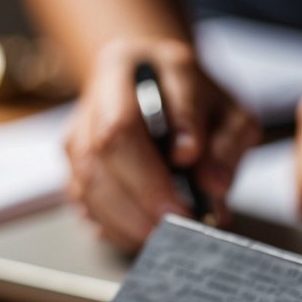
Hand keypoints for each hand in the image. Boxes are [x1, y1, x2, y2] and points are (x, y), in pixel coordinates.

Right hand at [65, 38, 260, 248]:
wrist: (157, 89)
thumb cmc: (196, 102)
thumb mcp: (227, 109)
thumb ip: (227, 143)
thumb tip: (213, 186)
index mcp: (125, 66)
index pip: (126, 121)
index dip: (155, 167)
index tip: (193, 195)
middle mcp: (92, 98)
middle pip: (100, 154)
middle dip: (143, 197)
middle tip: (181, 224)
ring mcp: (77, 136)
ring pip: (87, 185)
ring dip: (129, 221)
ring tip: (169, 235)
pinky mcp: (74, 170)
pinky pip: (86, 208)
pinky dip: (118, 230)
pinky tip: (148, 234)